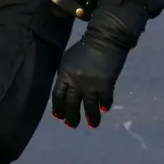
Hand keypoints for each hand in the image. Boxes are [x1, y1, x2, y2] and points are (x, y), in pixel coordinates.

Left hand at [51, 7, 135, 127]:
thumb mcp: (68, 59)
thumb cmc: (85, 48)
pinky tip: (104, 110)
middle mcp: (76, 80)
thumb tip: (64, 90)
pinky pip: (104, 99)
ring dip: (90, 117)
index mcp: (64, 73)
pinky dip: (104, 105)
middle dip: (71, 116)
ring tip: (92, 125)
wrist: (105, 38)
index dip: (58, 107)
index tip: (59, 116)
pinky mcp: (105, 84)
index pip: (58, 94)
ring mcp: (91, 83)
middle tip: (72, 125)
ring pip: (88, 105)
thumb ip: (65, 74)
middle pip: (71, 103)